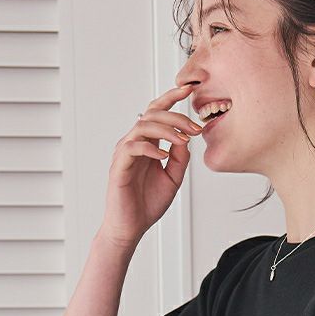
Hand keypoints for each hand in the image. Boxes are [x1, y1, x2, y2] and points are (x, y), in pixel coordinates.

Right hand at [99, 84, 202, 247]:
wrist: (131, 226)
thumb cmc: (148, 203)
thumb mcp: (173, 177)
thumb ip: (179, 157)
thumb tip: (186, 138)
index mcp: (147, 143)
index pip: (157, 113)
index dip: (171, 98)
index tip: (190, 88)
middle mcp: (134, 143)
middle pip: (152, 114)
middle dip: (176, 116)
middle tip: (195, 127)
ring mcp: (125, 153)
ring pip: (142, 126)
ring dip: (166, 130)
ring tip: (183, 139)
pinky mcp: (119, 166)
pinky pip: (132, 147)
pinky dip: (150, 148)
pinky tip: (163, 156)